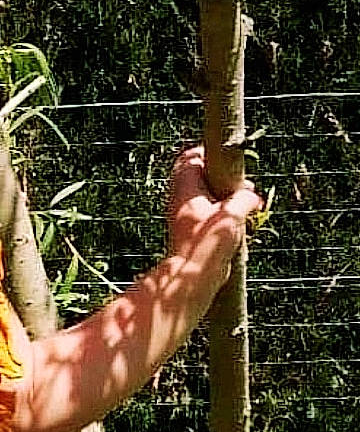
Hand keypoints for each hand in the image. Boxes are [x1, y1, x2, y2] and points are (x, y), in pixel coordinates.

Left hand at [166, 145, 262, 271]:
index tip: (228, 158)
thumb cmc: (209, 243)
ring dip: (223, 198)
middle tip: (241, 184)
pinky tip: (239, 224)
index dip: (209, 153)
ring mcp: (184, 218)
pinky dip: (221, 215)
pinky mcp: (191, 234)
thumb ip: (245, 198)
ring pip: (203, 198)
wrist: (193, 278)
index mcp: (185, 189)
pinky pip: (207, 216)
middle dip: (221, 178)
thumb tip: (251, 195)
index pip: (190, 158)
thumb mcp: (233, 213)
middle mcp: (180, 201)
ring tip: (245, 205)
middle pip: (197, 177)